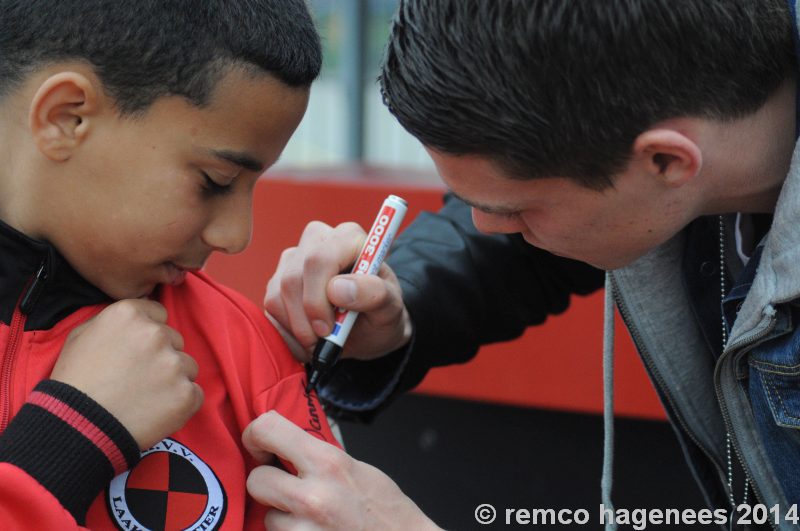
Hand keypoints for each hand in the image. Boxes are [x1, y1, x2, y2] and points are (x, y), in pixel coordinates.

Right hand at [51, 299, 202, 448]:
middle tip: (137, 379)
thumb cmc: (74, 383)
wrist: (78, 427)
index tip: (137, 352)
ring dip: (173, 380)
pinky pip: (194, 394)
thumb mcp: (80, 336)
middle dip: (161, 357)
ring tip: (145, 398)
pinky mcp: (186, 393)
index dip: (148, 335)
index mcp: (130, 315)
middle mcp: (156, 334)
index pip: (159, 314)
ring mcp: (174, 364)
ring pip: (187, 367)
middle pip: (175, 340)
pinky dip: (181, 403)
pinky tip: (156, 412)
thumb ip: (113, 320)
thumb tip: (140, 312)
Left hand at [243, 411, 439, 530]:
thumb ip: (319, 454)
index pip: (268, 430)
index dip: (256, 435)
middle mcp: (313, 497)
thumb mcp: (355, 467)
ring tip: (311, 517)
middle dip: (269, 483)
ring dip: (282, 516)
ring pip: (267, 516)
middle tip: (286, 485)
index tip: (260, 444)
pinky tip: (314, 530)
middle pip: (257, 480)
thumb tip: (286, 442)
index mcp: (328, 463)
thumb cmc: (386, 510)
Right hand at [264, 221, 411, 362]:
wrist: (368, 330)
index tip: (329, 326)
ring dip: (298, 329)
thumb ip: (374, 294)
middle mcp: (318, 241)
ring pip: (277, 295)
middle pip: (293, 279)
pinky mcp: (277, 281)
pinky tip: (309, 337)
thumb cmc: (381, 314)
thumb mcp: (391, 308)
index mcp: (349, 238)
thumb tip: (337, 289)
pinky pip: (270, 309)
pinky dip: (288, 333)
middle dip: (306, 318)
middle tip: (325, 338)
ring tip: (322, 340)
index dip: (318, 297)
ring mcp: (293, 260)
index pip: (320, 259)